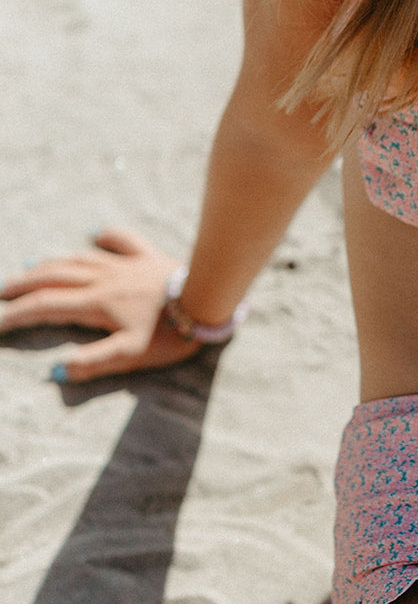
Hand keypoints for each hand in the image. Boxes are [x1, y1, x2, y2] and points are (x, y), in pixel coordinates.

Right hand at [0, 227, 197, 382]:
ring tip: (32, 266)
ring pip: (80, 258)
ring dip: (52, 262)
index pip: (45, 307)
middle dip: (24, 284)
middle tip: (3, 291)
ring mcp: (127, 264)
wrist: (210, 298)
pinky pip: (123, 240)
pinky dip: (107, 236)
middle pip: (54, 276)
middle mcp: (105, 279)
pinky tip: (98, 233)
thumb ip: (91, 362)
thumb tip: (55, 369)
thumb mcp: (131, 356)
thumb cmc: (172, 333)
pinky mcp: (150, 256)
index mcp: (96, 304)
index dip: (17, 314)